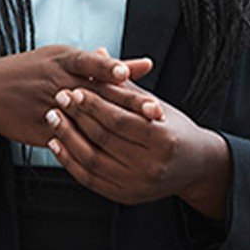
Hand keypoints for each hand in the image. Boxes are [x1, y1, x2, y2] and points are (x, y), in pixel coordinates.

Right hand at [0, 46, 152, 148]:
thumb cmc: (33, 70)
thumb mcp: (64, 58)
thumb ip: (106, 65)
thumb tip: (145, 65)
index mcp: (62, 61)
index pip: (89, 63)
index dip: (108, 68)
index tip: (127, 73)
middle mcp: (57, 82)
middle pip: (96, 93)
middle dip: (126, 103)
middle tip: (154, 111)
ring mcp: (49, 108)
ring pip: (85, 119)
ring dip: (113, 127)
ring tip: (140, 135)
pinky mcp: (43, 130)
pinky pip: (70, 139)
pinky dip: (91, 145)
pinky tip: (116, 154)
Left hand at [46, 80, 231, 217]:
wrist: (196, 166)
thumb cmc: (176, 129)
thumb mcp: (156, 105)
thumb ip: (125, 85)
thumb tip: (100, 53)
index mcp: (164, 140)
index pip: (120, 120)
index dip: (94, 104)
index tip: (75, 89)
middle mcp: (152, 166)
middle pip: (104, 139)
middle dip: (77, 117)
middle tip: (58, 98)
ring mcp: (138, 185)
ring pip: (92, 161)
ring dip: (68, 138)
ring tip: (53, 117)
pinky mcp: (126, 196)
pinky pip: (90, 179)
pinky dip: (70, 161)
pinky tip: (57, 143)